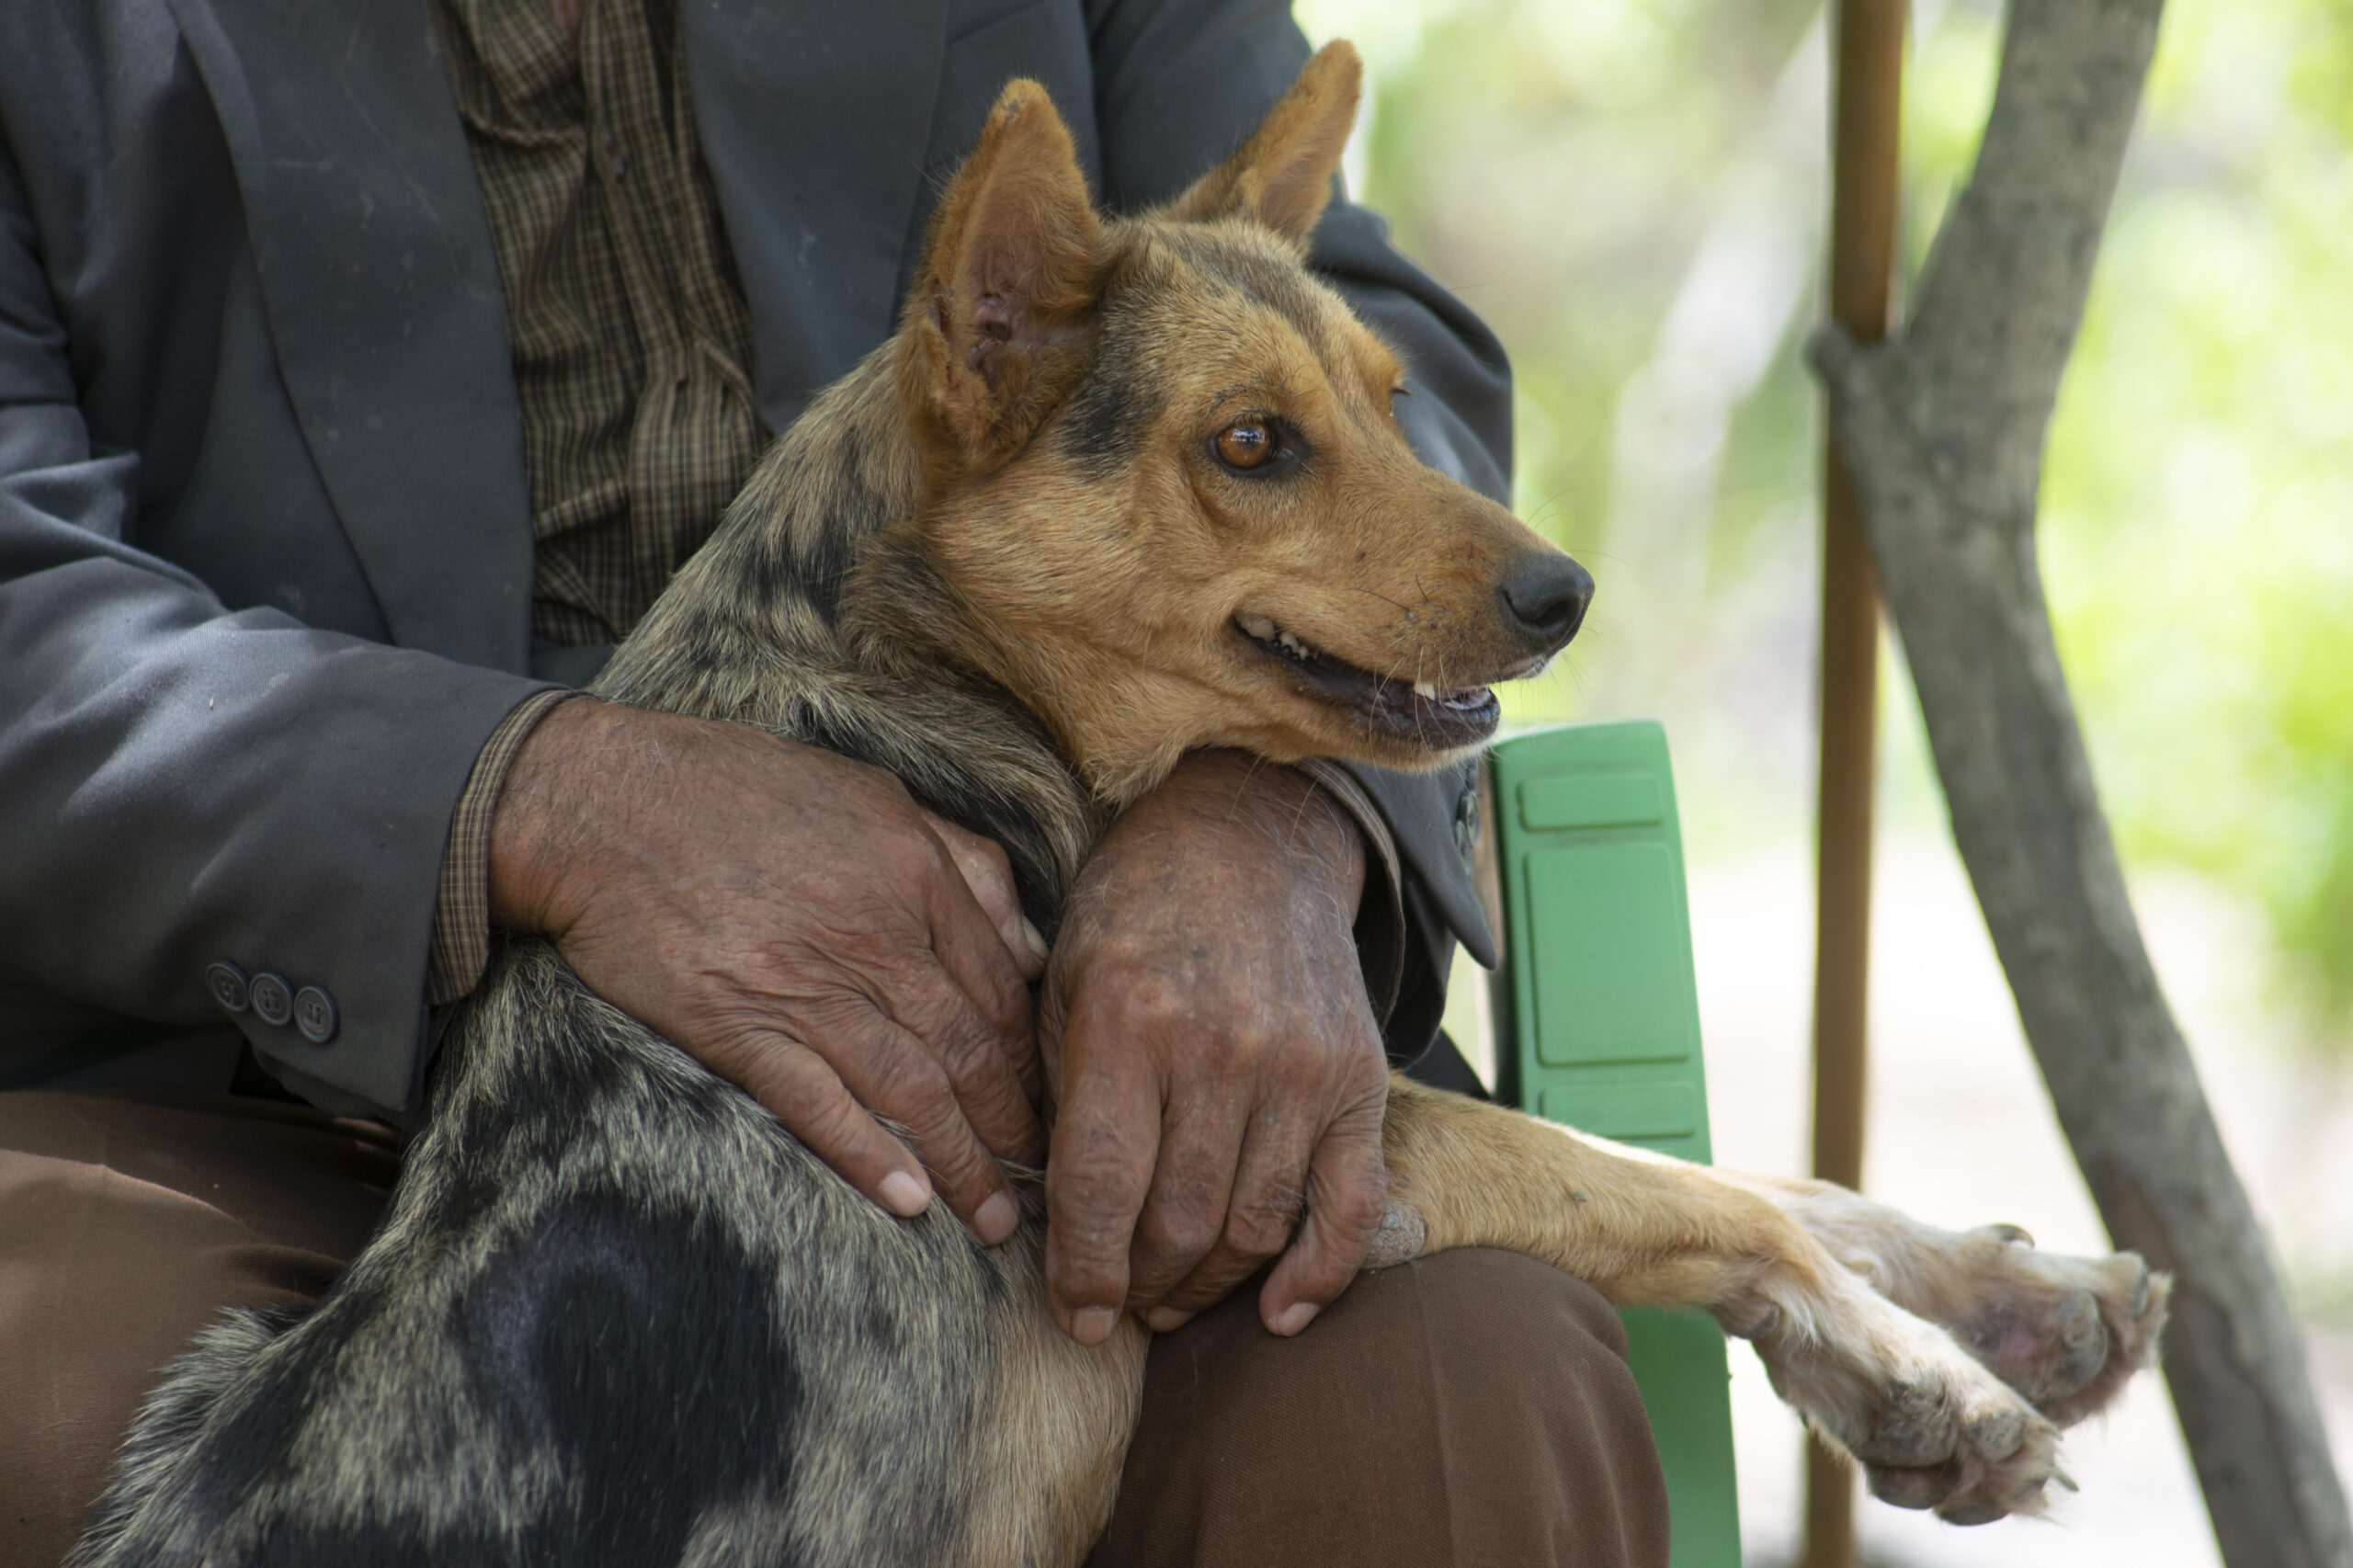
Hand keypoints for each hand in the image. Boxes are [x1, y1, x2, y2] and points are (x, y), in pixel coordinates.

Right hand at [487, 697, 1046, 1241]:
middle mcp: (874, 933)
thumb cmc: (734, 787)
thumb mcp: (873, 793)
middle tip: (1038, 1187)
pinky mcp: (736, 1023)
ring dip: (962, 1162)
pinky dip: (868, 1155)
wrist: (602, 800)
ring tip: (991, 1222)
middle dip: (1014, 1129)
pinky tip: (908, 1202)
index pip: (1001, 988)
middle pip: (971, 1048)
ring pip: (913, 1086)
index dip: (1030, 1060)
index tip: (1046, 1107)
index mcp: (914, 873)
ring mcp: (806, 982)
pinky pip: (818, 1102)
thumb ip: (961, 861)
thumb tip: (1027, 941)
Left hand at [1039, 750, 1390, 1343]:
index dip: (1083, 1272)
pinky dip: (1320, 1275)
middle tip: (1122, 1304)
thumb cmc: (1135, 911)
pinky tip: (1279, 1312)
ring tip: (1173, 1298)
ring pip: (1255, 1228)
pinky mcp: (1359, 1077)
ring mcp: (1300, 1065)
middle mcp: (1220, 1047)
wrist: (1251, 835)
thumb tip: (1042, 1221)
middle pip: (1178, 1222)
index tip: (1075, 1316)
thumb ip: (1053, 1093)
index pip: (1100, 1187)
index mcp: (1130, 1020)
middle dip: (1142, 1289)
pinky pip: (1351, 1205)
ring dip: (1209, 1288)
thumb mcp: (1063, 977)